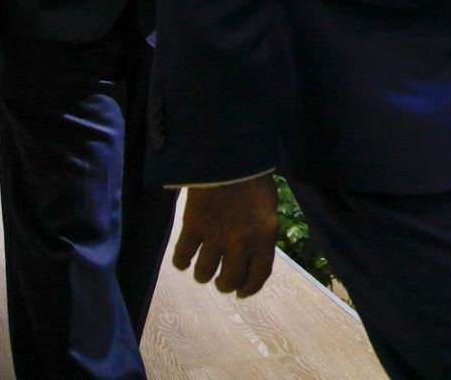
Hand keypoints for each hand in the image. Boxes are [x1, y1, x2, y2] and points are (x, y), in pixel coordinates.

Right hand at [172, 174, 279, 297]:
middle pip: (229, 280)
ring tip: (204, 269)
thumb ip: (262, 235)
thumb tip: (252, 257)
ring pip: (204, 273)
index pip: (258, 276)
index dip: (249, 288)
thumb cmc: (255, 181)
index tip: (242, 292)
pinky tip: (184, 260)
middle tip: (222, 281)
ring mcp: (216, 235)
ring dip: (203, 275)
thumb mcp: (269, 210)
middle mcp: (242, 242)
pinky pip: (182, 257)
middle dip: (225, 285)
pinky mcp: (193, 226)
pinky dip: (181, 262)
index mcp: (265, 236)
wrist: (232, 157)